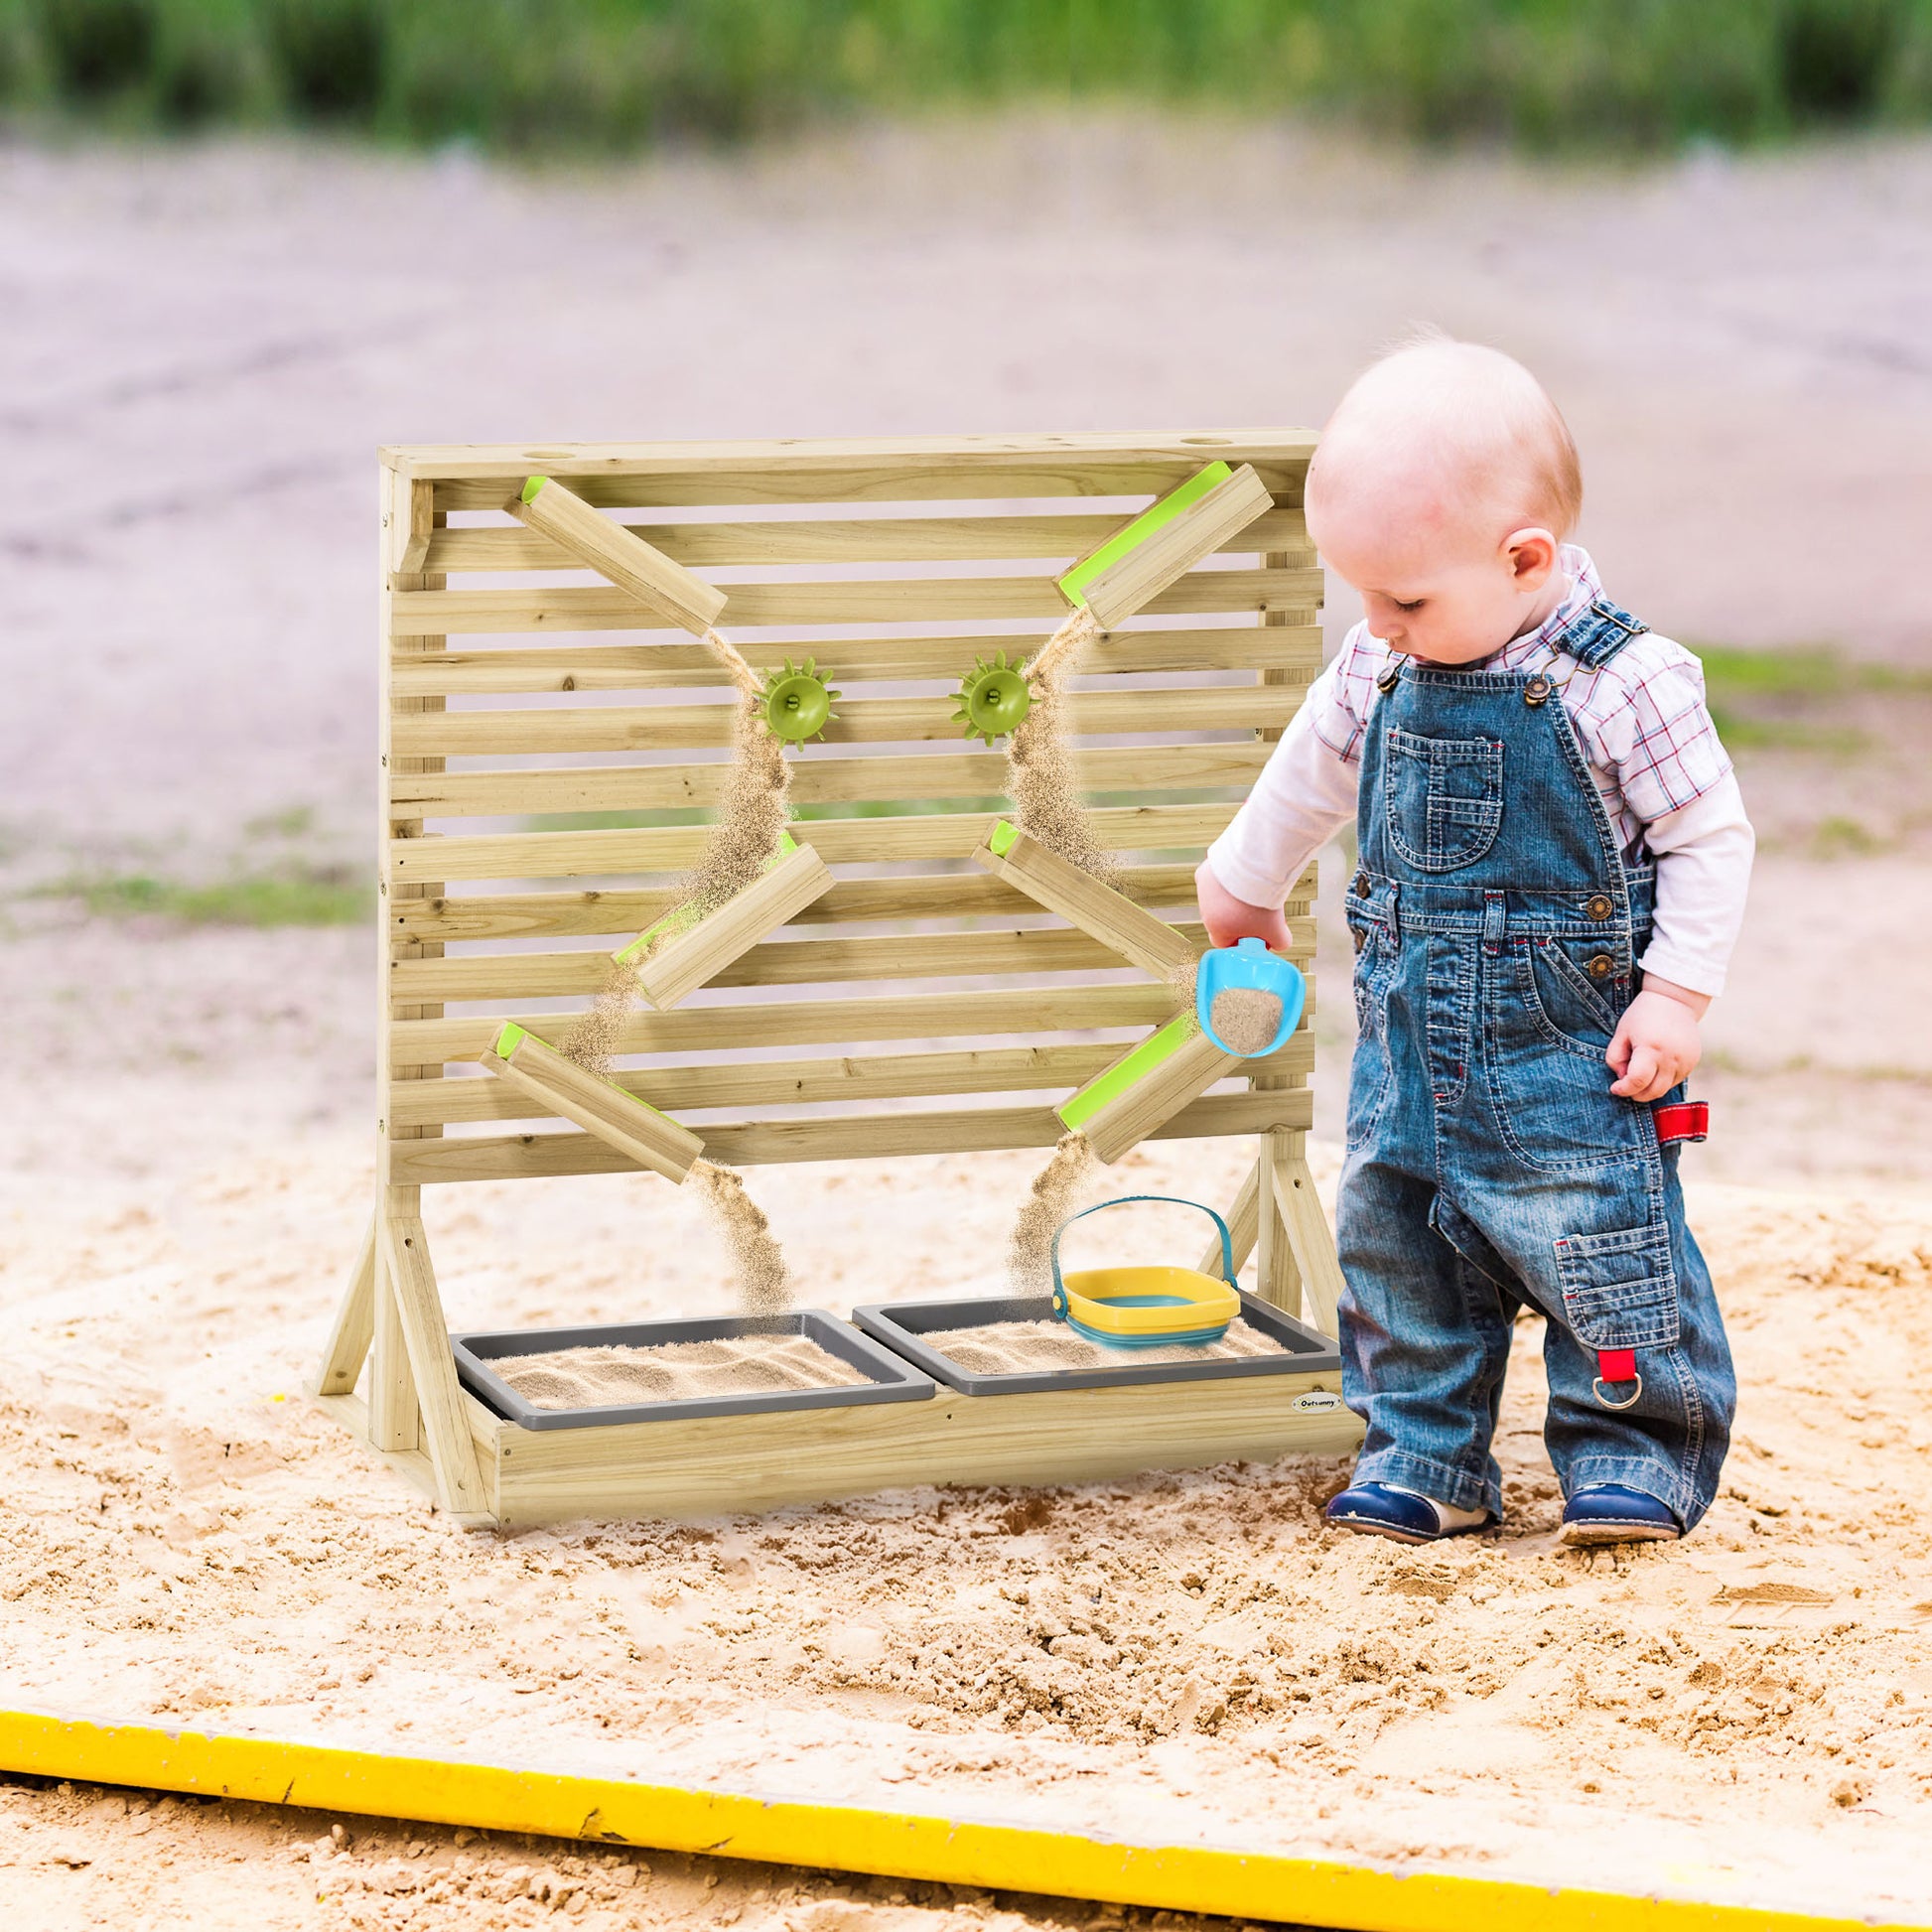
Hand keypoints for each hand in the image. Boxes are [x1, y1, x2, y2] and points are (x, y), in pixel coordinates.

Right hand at [1195, 861, 1291, 951]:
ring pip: (1218, 899)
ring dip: (1232, 897)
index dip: (1242, 940)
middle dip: (1239, 917)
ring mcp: (1202, 891)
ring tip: (1253, 890)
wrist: (1254, 867)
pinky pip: (1215, 880)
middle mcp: (1204, 911)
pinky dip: (1227, 879)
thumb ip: (1279, 942)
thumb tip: (1279, 943)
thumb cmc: (1262, 901)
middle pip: (1222, 920)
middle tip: (1260, 910)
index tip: (1257, 932)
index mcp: (1216, 929)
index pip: (1225, 943)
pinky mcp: (1204, 871)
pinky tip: (1242, 877)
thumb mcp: (1277, 930)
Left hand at [1606, 981, 1707, 1100]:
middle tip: (1626, 1086)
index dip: (1623, 1089)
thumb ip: (1615, 1058)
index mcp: (1651, 1048)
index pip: (1637, 1081)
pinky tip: (1656, 1065)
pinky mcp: (1693, 1062)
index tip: (1615, 1088)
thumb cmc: (1642, 1015)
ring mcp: (1686, 1061)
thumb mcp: (1621, 1032)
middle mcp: (1671, 1058)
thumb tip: (1623, 1078)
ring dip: (1650, 1088)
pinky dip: (1663, 1080)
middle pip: (1653, 1091)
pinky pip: (1676, 1080)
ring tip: (1640, 1072)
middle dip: (1636, 1094)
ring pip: (1665, 1089)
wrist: (1675, 1000)